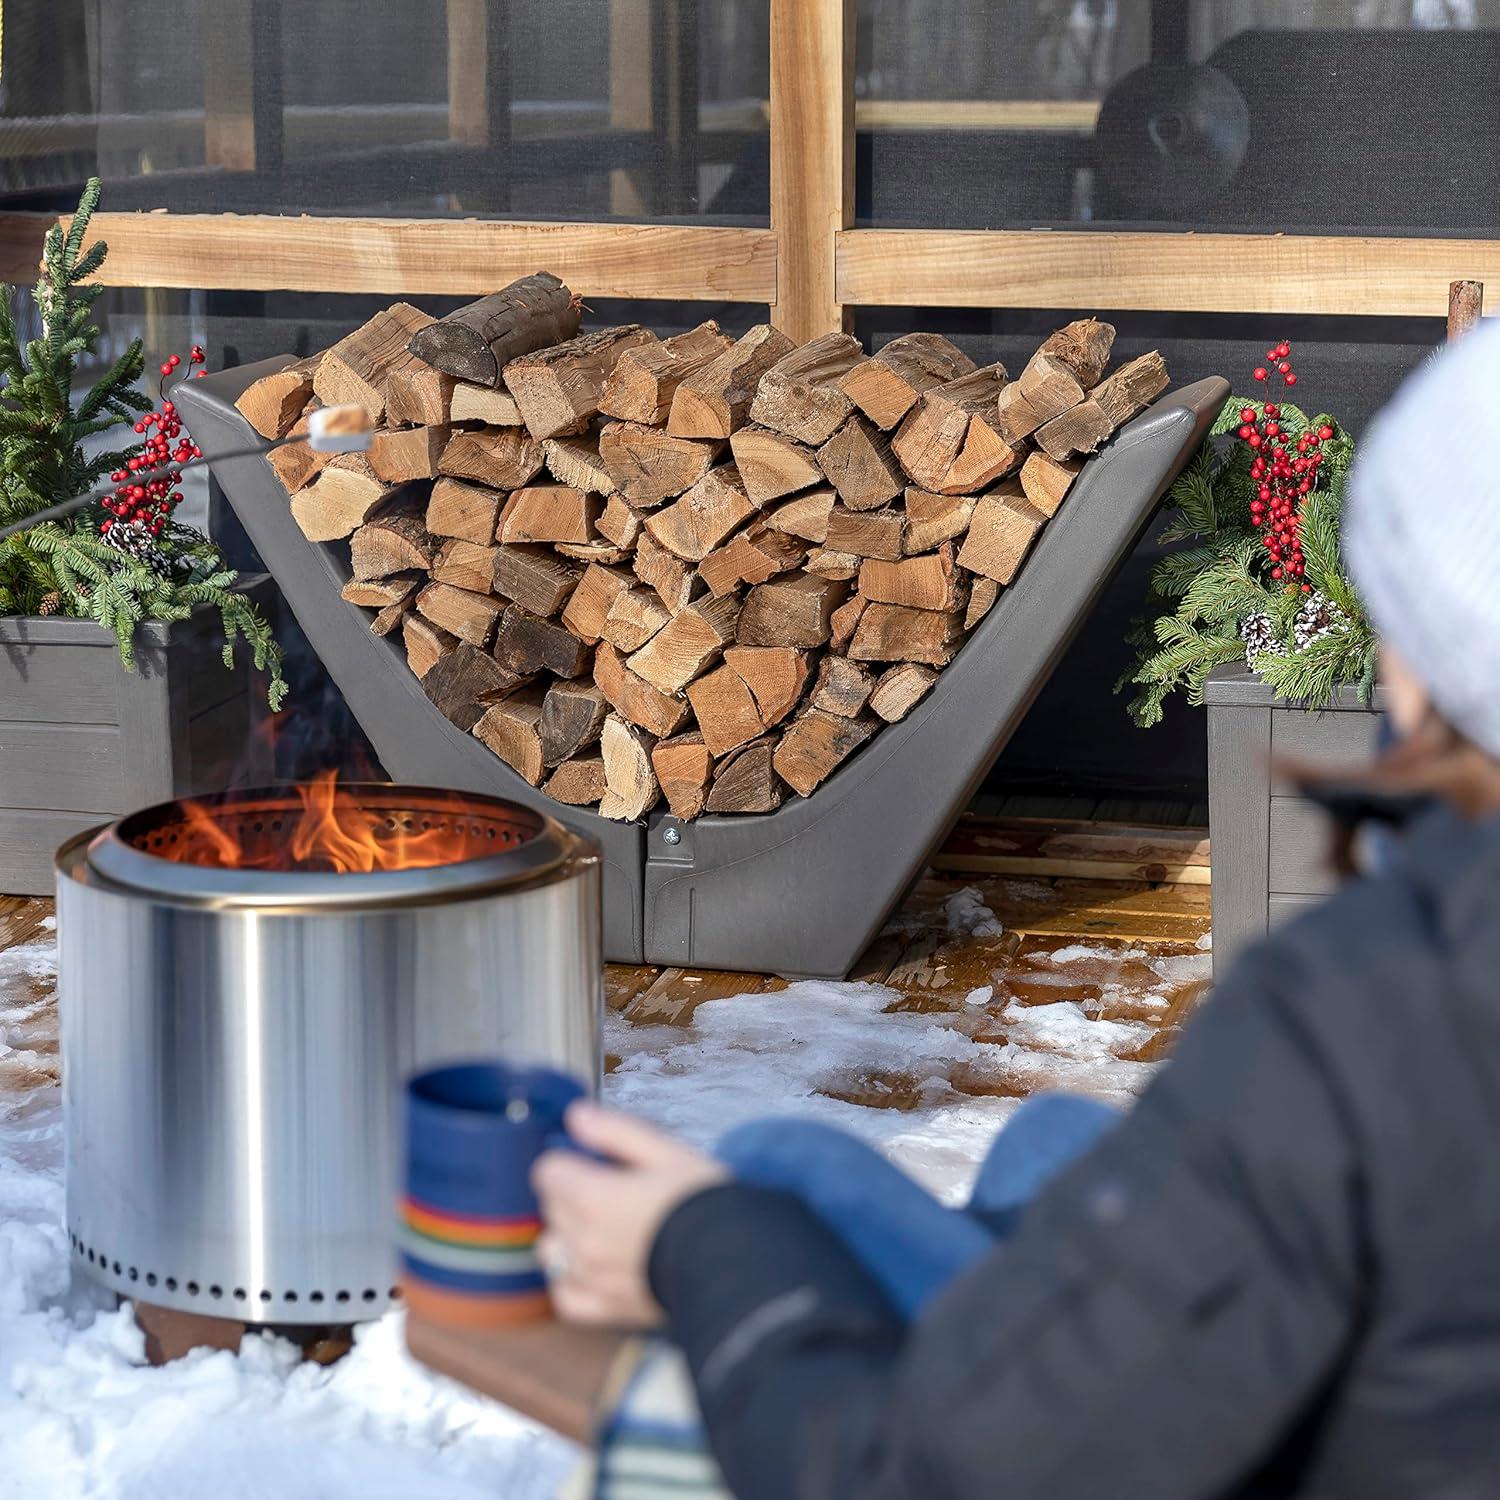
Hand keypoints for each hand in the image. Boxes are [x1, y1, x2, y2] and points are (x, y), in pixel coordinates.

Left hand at [532, 1101, 727, 1327]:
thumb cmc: (703, 1202)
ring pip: (552, 1250)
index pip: (548, 1170)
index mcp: (592, 1196)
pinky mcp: (605, 1308)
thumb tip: (576, 1116)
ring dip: (568, 1235)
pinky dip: (571, 1280)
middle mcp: (582, 1239)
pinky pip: (566, 1295)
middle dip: (571, 1192)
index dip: (569, 1159)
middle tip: (611, 1189)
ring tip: (602, 1228)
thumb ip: (615, 1132)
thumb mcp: (665, 1152)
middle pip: (550, 1207)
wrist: (734, 1261)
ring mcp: (591, 1278)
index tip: (592, 1161)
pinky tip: (592, 1268)